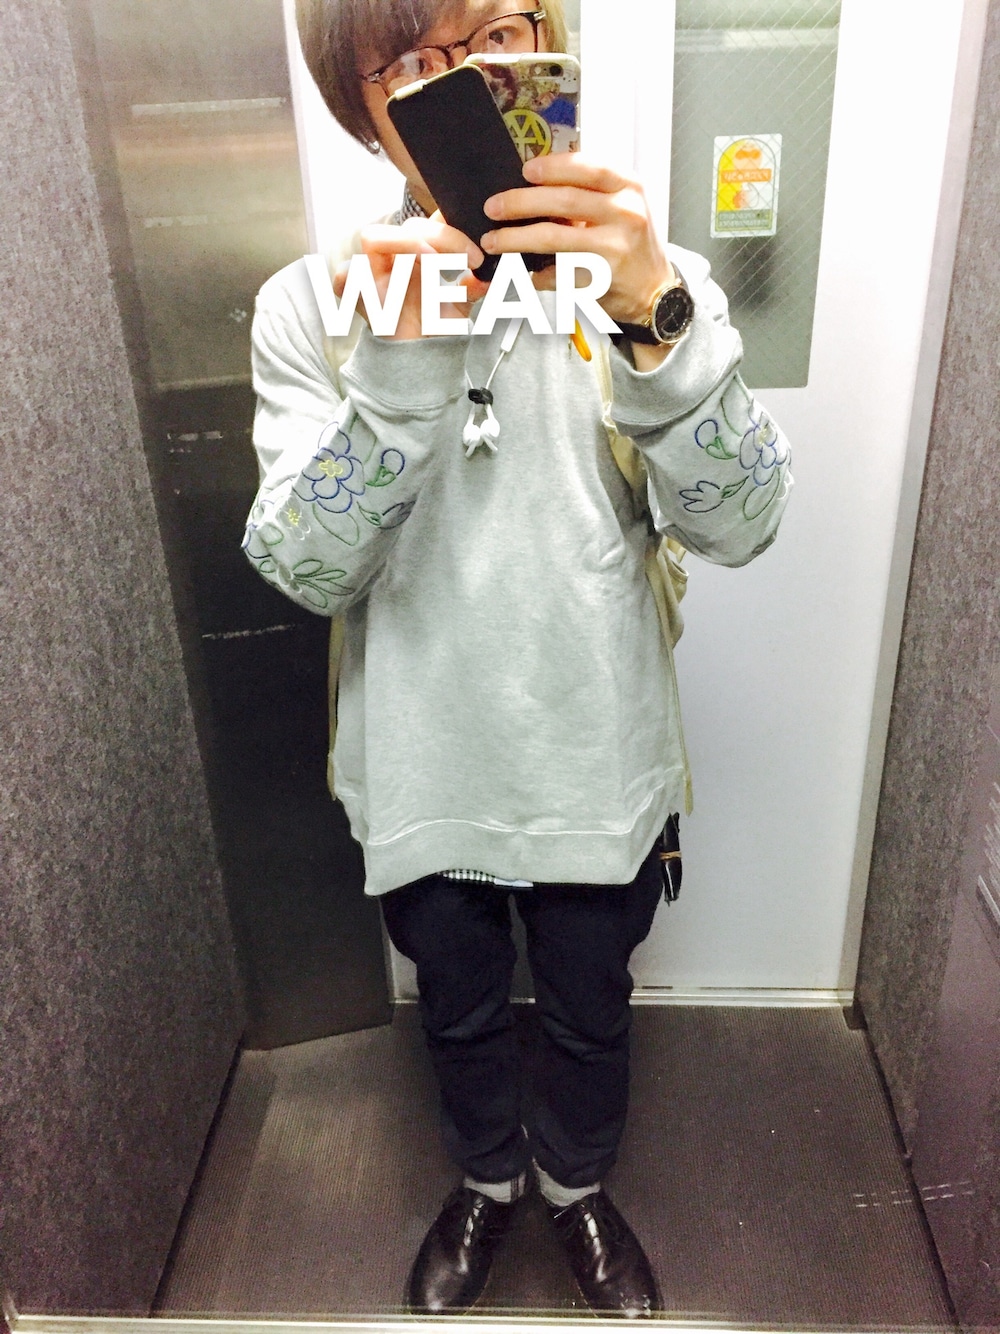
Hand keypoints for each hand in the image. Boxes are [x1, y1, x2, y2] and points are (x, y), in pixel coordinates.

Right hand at [334, 215, 487, 340]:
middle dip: (441, 237)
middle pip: (410, 226)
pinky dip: (357, 278)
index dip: (453, 231)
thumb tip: (490, 276)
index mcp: (420, 252)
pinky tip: (385, 289)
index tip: (478, 256)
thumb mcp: (462, 304)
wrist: (419, 359)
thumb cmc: (435, 326)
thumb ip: (474, 287)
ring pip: (373, 236)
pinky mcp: (354, 291)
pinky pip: (345, 275)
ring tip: (432, 263)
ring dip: (406, 245)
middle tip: (467, 259)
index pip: (433, 223)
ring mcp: (372, 271)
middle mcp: (395, 256)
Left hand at [481, 154, 673, 342]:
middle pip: (562, 201)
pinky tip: (518, 271)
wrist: (655, 292)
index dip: (552, 167)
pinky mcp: (600, 279)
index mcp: (629, 188)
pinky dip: (532, 273)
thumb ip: (589, 191)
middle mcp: (625, 214)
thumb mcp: (623, 206)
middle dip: (520, 203)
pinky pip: (556, 273)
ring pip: (553, 238)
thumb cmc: (632, 245)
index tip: (525, 170)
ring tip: (493, 240)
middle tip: (494, 207)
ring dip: (515, 239)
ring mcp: (613, 248)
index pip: (587, 168)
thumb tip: (536, 181)